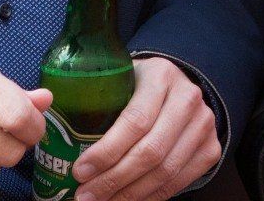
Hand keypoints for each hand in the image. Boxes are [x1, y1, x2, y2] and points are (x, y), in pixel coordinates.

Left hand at [75, 57, 221, 200]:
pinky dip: (150, 197)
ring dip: (129, 194)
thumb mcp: (120, 78)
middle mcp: (188, 98)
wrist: (179, 85)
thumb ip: (96, 98)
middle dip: (113, 180)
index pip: (134, 121)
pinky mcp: (211, 147)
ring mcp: (204, 124)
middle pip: (150, 151)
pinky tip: (127, 199)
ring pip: (165, 172)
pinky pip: (179, 182)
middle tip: (85, 196)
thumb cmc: (138, 84)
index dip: (106, 152)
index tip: (80, 171)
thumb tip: (52, 131)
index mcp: (161, 75)